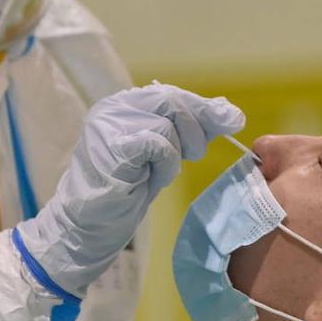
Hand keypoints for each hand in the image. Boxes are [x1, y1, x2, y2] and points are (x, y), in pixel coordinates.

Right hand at [15, 84, 244, 296]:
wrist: (88, 226)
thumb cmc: (125, 191)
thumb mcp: (161, 155)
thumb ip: (186, 131)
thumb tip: (227, 111)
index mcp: (121, 105)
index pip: (170, 94)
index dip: (203, 107)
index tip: (233, 119)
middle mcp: (112, 108)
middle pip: (172, 102)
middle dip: (196, 128)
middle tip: (195, 154)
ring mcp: (109, 125)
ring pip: (168, 124)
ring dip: (176, 154)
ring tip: (158, 173)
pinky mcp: (113, 146)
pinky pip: (159, 144)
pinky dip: (165, 163)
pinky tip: (151, 177)